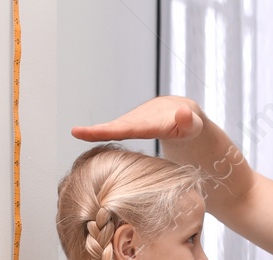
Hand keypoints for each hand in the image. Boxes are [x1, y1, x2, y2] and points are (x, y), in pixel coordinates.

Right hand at [72, 96, 202, 142]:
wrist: (182, 113)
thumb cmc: (190, 123)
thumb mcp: (194, 124)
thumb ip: (189, 121)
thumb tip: (184, 113)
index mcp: (154, 122)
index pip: (133, 129)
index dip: (116, 131)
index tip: (99, 130)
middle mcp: (140, 119)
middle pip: (118, 126)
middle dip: (99, 130)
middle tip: (77, 132)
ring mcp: (133, 121)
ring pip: (114, 127)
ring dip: (95, 131)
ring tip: (77, 132)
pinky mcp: (130, 125)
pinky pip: (115, 130)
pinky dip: (101, 133)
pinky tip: (85, 135)